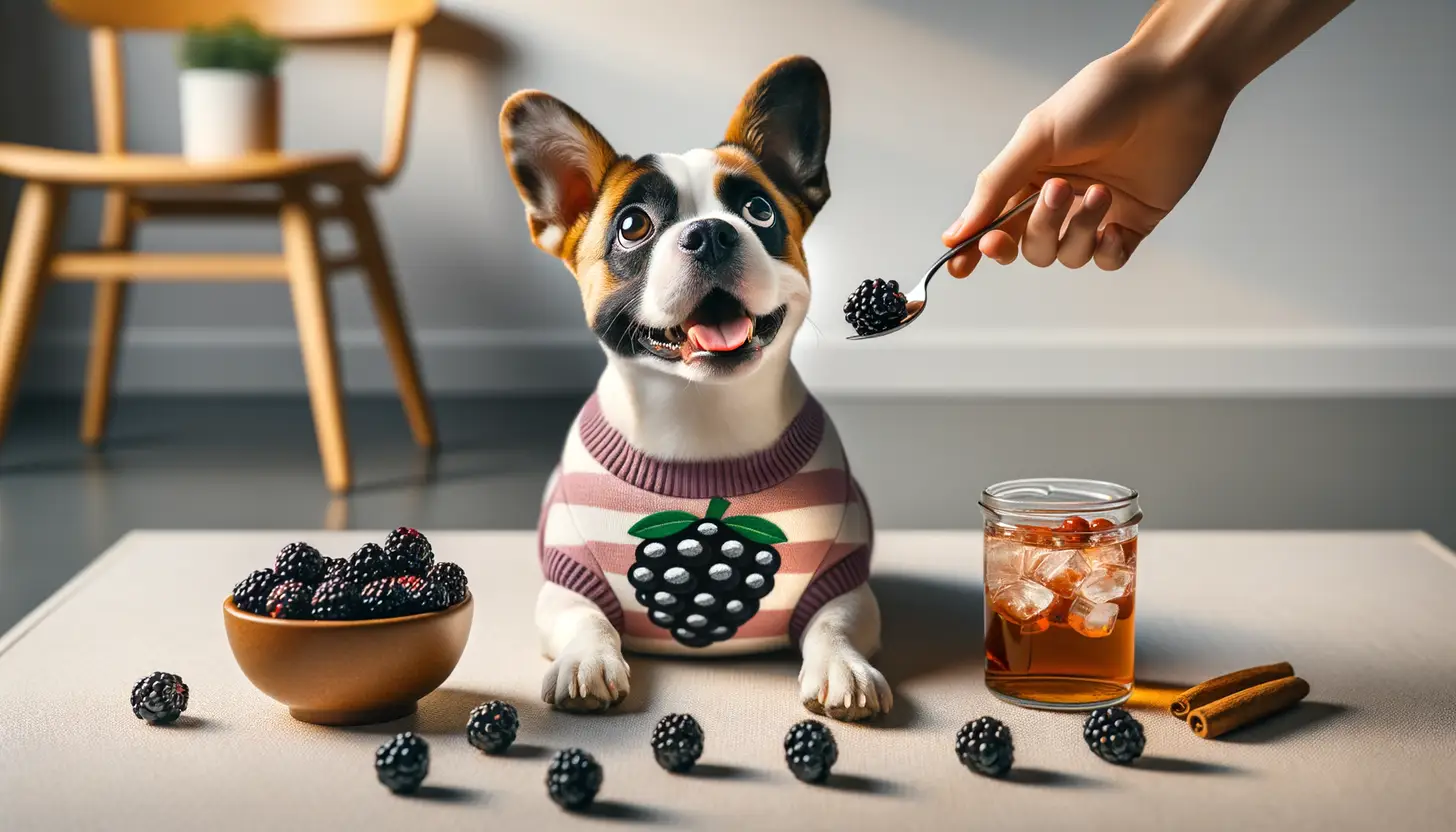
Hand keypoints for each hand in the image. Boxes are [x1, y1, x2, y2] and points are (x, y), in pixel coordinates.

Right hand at [941, 46, 1235, 276]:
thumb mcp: (1037, 137)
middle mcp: (1059, 201)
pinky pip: (1108, 261)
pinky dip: (1105, 252)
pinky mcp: (1134, 223)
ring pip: (1068, 255)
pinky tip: (1112, 228)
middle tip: (1056, 192)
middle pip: (1030, 247)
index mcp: (1029, 177)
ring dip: (1079, 230)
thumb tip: (956, 232)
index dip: (975, 250)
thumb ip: (996, 186)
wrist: (1171, 87)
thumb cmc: (1101, 99)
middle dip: (1039, 228)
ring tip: (1099, 191)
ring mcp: (1096, 215)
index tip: (959, 267)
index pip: (994, 224)